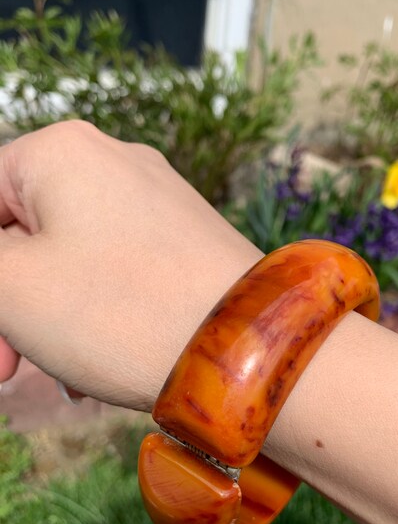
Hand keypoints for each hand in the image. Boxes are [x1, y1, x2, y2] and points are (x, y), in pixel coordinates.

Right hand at [0, 121, 259, 409]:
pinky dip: (94, 312)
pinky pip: (115, 267)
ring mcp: (157, 197)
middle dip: (9, 304)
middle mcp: (114, 160)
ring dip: (48, 315)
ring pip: (67, 255)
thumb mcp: (12, 288)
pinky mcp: (184, 236)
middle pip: (24, 231)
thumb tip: (4, 252)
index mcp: (62, 151)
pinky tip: (100, 364)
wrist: (248, 348)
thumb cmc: (125, 312)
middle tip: (7, 368)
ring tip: (64, 372)